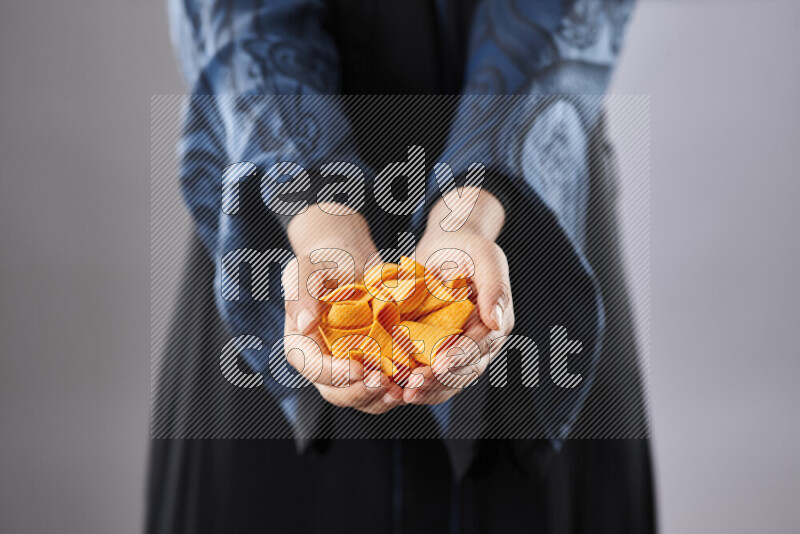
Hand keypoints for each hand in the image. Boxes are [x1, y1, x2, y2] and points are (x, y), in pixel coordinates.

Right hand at [283, 203, 404, 413]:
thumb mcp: (307, 272)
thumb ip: (303, 296)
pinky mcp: (371, 366)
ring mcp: (348, 368)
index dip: (335, 374)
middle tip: (384, 385)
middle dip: (360, 393)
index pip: (314, 368)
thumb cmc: (323, 265)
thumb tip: (305, 326)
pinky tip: (413, 382)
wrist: (348, 263)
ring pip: (361, 396)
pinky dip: (397, 388)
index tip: (358, 369)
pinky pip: (382, 387)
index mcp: (302, 346)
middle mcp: (323, 364)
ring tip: (401, 391)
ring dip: (381, 398)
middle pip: (337, 392)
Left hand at [404, 189, 514, 404]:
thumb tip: (497, 320)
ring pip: (448, 381)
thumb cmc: (464, 246)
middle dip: (439, 382)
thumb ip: (495, 284)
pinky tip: (394, 387)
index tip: (439, 365)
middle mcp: (481, 343)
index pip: (479, 347)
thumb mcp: (484, 254)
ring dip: (427, 390)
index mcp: (496, 323)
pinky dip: (414, 383)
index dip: (460, 358)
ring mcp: (459, 350)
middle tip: (413, 385)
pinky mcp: (437, 351)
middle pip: (463, 371)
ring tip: (403, 393)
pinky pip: (429, 374)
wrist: (442, 246)